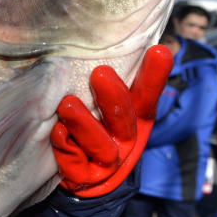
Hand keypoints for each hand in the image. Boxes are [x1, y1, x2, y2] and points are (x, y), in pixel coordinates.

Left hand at [51, 45, 172, 196]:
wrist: (82, 180)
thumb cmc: (92, 129)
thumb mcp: (102, 103)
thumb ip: (108, 78)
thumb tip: (105, 36)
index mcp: (134, 118)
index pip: (147, 95)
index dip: (154, 76)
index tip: (158, 51)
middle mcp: (125, 140)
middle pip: (124, 118)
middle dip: (113, 97)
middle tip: (99, 73)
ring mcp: (105, 162)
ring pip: (100, 144)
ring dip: (84, 123)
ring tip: (67, 104)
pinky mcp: (83, 177)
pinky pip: (75, 164)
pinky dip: (66, 148)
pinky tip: (58, 132)